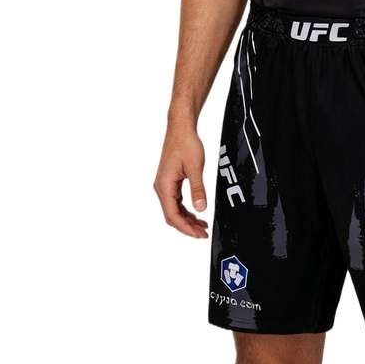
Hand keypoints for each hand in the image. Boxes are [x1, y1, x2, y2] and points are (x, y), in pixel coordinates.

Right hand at [154, 118, 208, 237]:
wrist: (181, 128)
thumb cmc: (186, 143)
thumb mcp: (195, 167)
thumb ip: (198, 189)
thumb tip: (201, 209)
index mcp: (164, 186)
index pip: (172, 215)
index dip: (185, 228)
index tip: (198, 235)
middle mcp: (161, 187)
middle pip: (172, 215)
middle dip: (187, 226)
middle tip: (203, 233)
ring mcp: (165, 185)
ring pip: (174, 209)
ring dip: (187, 219)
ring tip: (202, 226)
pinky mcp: (170, 181)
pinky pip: (176, 201)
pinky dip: (186, 209)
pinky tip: (196, 212)